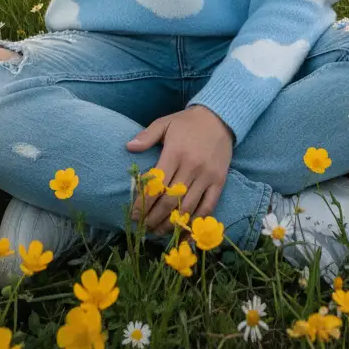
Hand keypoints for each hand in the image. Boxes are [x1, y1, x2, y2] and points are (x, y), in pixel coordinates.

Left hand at [125, 106, 233, 234]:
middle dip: (154, 218)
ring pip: (188, 207)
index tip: (134, 215)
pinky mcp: (219, 181)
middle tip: (144, 228)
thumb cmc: (188, 122)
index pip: (157, 184)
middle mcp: (192, 166)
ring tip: (159, 232)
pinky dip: (196, 221)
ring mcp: (207, 176)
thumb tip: (129, 147)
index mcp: (175, 152)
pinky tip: (185, 231)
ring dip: (172, 223)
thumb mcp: (165, 123)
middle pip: (170, 200)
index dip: (143, 203)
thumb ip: (147, 136)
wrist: (220, 117)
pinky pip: (208, 206)